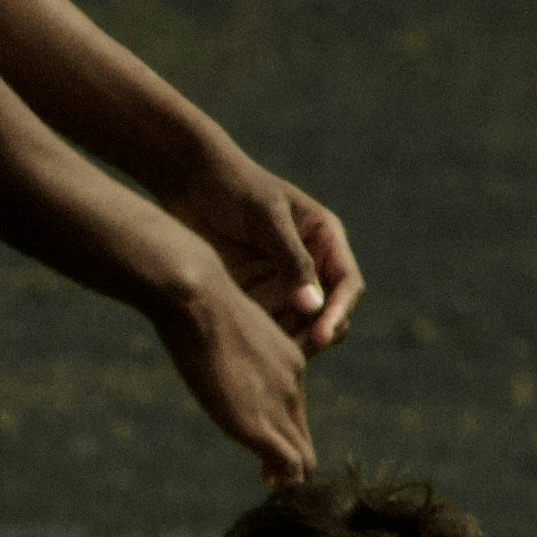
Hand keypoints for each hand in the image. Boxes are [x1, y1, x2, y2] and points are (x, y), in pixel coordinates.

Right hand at [144, 254, 315, 475]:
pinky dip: (286, 482)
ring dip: (290, 477)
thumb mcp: (221, 324)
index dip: (281, 432)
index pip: (293, 408)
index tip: (265, 450)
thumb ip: (225, 348)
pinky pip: (290, 466)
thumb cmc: (199, 303)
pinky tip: (271, 486)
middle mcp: (293, 384)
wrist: (198, 299)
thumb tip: (206, 345)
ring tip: (275, 487)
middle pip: (302, 436)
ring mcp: (281, 405)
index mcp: (287, 359)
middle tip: (273, 481)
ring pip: (302, 456)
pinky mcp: (261, 425)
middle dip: (291, 462)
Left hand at [174, 156, 360, 350]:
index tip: (322, 334)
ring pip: (299, 326)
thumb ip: (291, 260)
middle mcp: (309, 265)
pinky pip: (268, 325)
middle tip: (295, 353)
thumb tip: (314, 306)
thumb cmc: (233, 187)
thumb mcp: (266, 218)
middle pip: (328, 313)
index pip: (347, 285)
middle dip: (317, 334)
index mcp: (324, 240)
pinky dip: (264, 339)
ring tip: (270, 356)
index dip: (339, 312)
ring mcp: (281, 282)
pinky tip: (247, 347)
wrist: (189, 180)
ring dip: (290, 342)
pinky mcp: (255, 294)